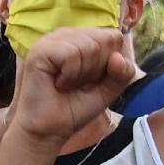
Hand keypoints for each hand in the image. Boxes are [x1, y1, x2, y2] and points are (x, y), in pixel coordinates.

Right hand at [3, 28, 132, 150]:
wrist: (48, 131)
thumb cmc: (73, 109)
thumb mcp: (107, 90)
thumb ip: (123, 74)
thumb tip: (118, 58)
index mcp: (82, 38)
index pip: (115, 37)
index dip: (110, 63)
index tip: (91, 81)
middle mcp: (68, 34)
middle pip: (106, 39)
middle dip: (98, 69)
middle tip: (78, 84)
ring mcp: (52, 39)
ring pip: (90, 46)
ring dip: (83, 74)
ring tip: (66, 84)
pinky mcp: (40, 50)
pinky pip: (72, 54)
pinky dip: (70, 75)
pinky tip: (57, 83)